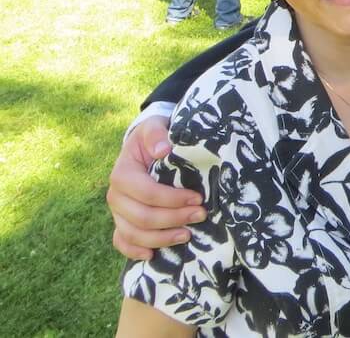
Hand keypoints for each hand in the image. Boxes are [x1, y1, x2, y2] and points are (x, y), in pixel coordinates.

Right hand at [107, 117, 204, 260]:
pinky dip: (134, 251)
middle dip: (173, 219)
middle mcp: (115, 195)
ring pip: (133, 234)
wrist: (143, 146)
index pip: (147, 193)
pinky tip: (153, 255)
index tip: (198, 198)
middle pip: (142, 217)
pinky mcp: (120, 221)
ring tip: (187, 236)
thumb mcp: (154, 127)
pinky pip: (122, 242)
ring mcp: (117, 212)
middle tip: (200, 216)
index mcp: (122, 173)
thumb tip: (163, 150)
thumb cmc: (153, 138)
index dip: (173, 199)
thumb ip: (156, 134)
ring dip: (161, 238)